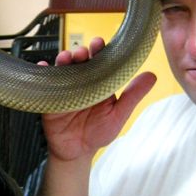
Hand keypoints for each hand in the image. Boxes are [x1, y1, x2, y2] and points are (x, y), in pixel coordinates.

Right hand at [42, 37, 155, 162]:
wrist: (78, 152)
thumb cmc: (98, 133)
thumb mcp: (118, 115)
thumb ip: (132, 96)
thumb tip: (152, 76)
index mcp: (98, 82)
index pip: (98, 60)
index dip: (98, 49)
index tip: (99, 42)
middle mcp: (80, 81)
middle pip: (78, 61)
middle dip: (79, 53)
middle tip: (82, 53)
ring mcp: (64, 88)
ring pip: (61, 68)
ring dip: (62, 60)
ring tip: (65, 58)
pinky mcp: (49, 99)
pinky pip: (44, 83)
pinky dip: (42, 72)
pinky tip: (44, 66)